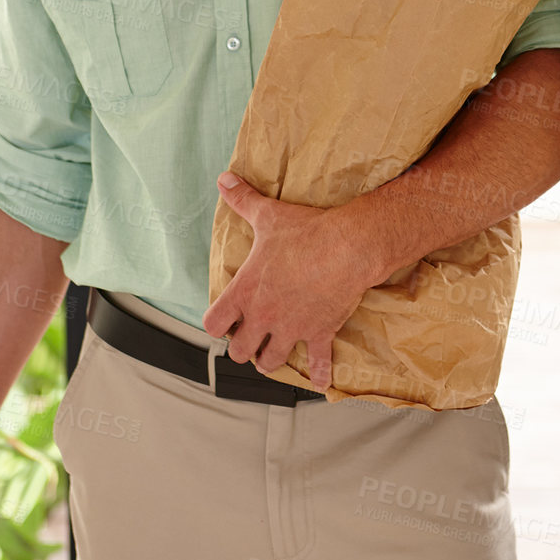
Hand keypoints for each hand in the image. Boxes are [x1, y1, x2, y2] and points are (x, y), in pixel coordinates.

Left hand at [203, 173, 377, 390]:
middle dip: (243, 346)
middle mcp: (263, 316)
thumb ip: (242, 199)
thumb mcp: (267, 215)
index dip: (216, 323)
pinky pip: (317, 363)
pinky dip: (320, 374)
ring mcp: (290, 329)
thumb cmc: (306, 232)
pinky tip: (321, 381)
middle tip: (249, 336)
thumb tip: (224, 179)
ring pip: (270, 362)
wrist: (347, 246)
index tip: (225, 317)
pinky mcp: (318, 334)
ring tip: (272, 351)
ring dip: (269, 359)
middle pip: (239, 352)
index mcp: (245, 292)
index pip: (213, 324)